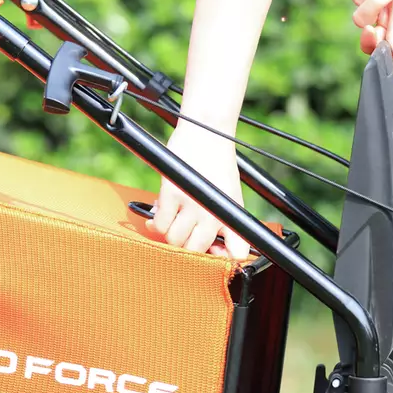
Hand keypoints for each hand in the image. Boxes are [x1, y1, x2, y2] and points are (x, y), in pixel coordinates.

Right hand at [147, 125, 250, 259]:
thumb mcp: (230, 197)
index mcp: (232, 215)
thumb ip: (224, 225)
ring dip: (168, 233)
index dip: (222, 259)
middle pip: (195, 251)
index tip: (211, 253)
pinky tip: (159, 212)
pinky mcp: (172, 195)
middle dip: (185, 245)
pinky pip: (160, 225)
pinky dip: (156, 223)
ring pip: (174, 240)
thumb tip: (213, 249)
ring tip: (171, 219)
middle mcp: (215, 214)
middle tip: (182, 231)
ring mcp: (193, 205)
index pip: (236, 253)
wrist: (208, 132)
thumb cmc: (217, 164)